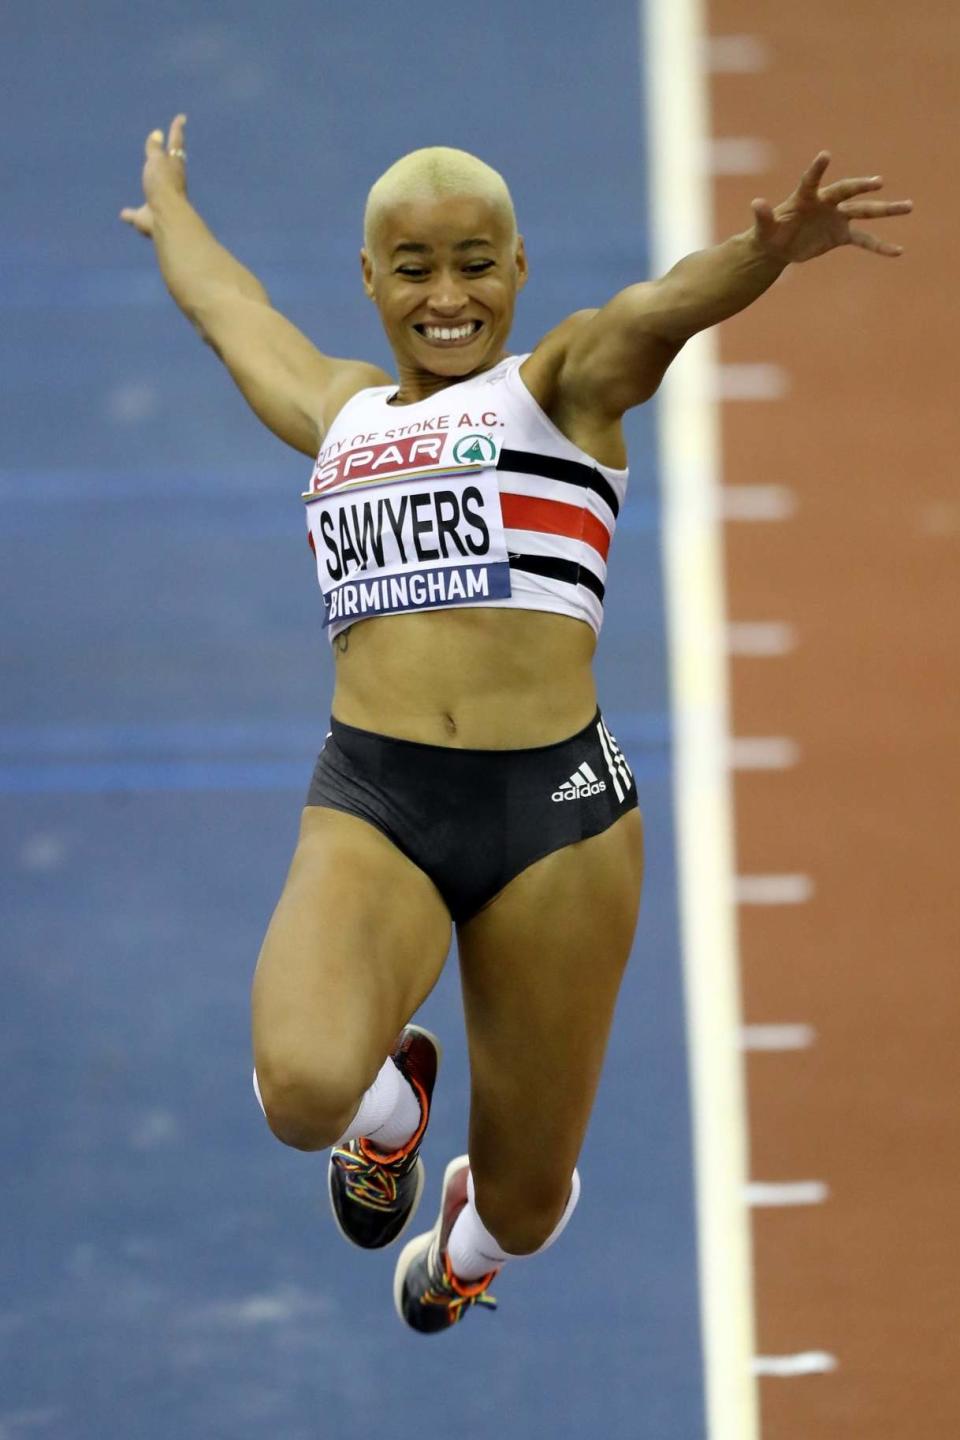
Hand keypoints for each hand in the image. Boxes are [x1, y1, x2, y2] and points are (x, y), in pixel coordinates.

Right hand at [119, 114, 188, 237]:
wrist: (164, 217)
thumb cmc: (162, 184)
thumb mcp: (157, 161)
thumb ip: (155, 149)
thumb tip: (158, 134)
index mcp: (173, 167)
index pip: (175, 143)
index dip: (177, 129)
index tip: (182, 118)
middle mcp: (169, 184)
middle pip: (169, 169)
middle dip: (168, 160)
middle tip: (169, 150)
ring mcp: (159, 202)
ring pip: (155, 192)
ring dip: (152, 187)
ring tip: (147, 184)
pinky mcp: (147, 219)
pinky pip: (137, 215)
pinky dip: (131, 214)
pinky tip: (124, 214)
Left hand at [751, 151, 912, 262]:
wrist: (779, 247)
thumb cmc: (769, 234)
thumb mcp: (764, 229)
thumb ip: (763, 216)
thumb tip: (756, 204)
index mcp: (806, 197)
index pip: (812, 180)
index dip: (817, 170)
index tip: (825, 155)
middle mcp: (826, 202)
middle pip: (847, 192)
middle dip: (861, 188)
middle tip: (877, 183)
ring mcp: (837, 218)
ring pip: (865, 211)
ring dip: (886, 210)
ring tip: (909, 207)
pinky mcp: (841, 235)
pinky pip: (864, 240)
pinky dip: (879, 246)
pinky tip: (897, 252)